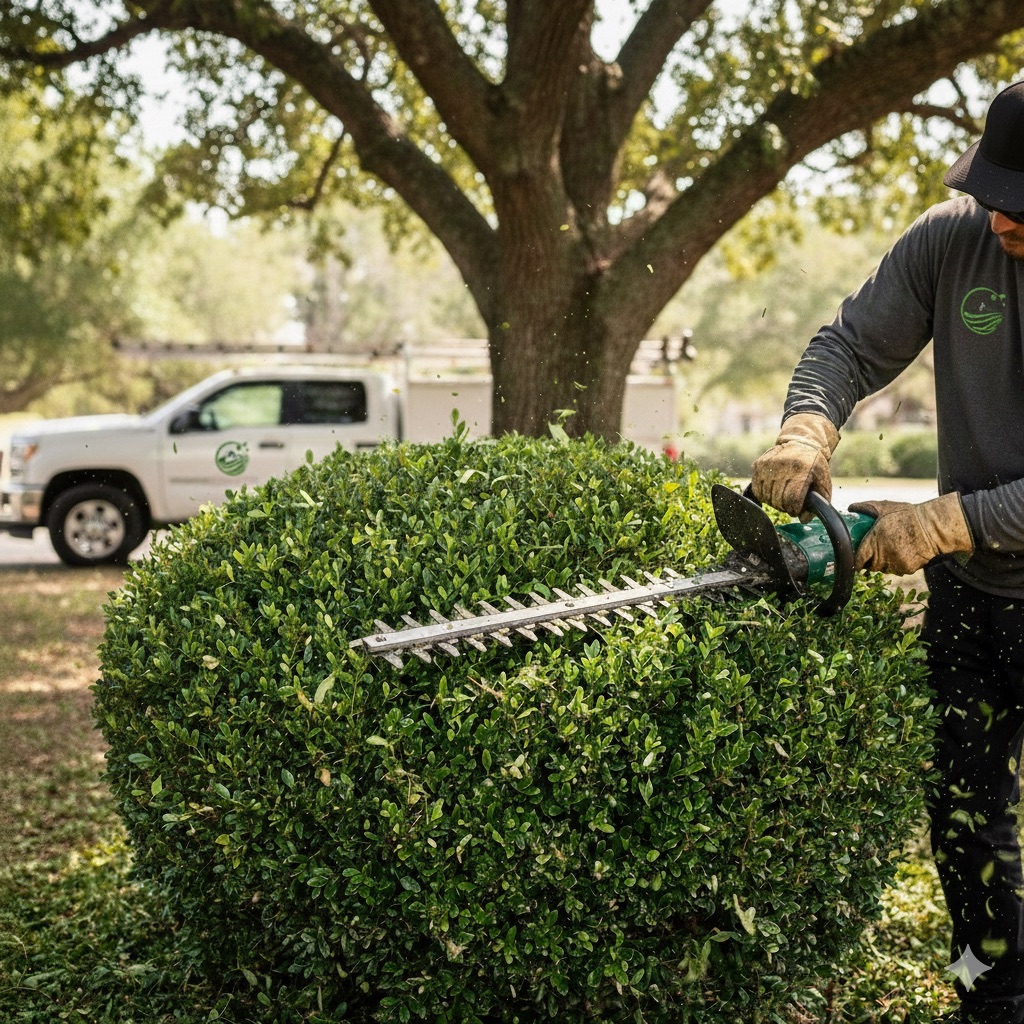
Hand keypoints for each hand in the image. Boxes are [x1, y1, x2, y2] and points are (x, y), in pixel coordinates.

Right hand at [750, 413, 839, 515]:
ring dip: (774, 501)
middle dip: (784, 507)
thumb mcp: (823, 482)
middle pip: (778, 499)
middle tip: (789, 504)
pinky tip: (772, 491)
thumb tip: (803, 519)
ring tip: (781, 497)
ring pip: (766, 495)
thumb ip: (819, 503)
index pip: (792, 498)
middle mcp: (784, 465)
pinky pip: (757, 489)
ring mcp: (769, 464)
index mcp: (803, 470)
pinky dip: (764, 494)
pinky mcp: (758, 464)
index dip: (793, 509)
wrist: (802, 443)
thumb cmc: (814, 467)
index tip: (796, 509)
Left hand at [849, 493, 973, 575]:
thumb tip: (851, 507)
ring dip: (883, 564)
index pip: (859, 558)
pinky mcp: (907, 568)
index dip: (856, 561)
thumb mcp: (885, 507)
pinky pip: (897, 570)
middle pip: (871, 566)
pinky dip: (897, 565)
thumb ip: (866, 507)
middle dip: (870, 562)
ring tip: (888, 552)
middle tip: (872, 554)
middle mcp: (883, 554)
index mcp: (874, 541)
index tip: (856, 560)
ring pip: (884, 569)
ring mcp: (895, 563)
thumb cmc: (908, 515)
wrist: (933, 527)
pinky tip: (901, 554)